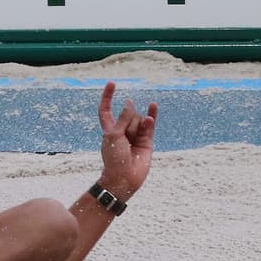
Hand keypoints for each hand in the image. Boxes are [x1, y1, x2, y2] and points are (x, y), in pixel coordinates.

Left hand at [97, 81, 157, 199]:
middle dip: (128, 123)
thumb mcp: (114, 135)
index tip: (112, 83)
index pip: (106, 109)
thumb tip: (130, 102)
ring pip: (138, 119)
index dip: (108, 97)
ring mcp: (135, 134)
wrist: (125, 177)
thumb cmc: (114, 159)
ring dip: (137, 128)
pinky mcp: (147, 140)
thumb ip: (123, 118)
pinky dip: (151, 115)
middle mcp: (123, 129)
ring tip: (134, 143)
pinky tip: (153, 105)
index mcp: (110, 128)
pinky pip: (150, 123)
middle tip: (125, 141)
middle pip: (128, 114)